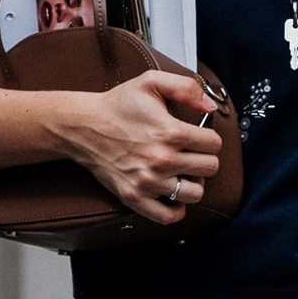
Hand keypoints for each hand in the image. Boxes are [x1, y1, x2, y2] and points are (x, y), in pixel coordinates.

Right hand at [59, 69, 223, 225]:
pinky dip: (176, 208)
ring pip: (195, 193)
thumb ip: (187, 88)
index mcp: (171, 132)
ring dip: (193, 182)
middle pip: (210, 168)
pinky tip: (172, 193)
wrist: (83, 126)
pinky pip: (169, 216)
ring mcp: (149, 181)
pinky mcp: (135, 197)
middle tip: (190, 152)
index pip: (214, 144)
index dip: (209, 137)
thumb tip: (210, 106)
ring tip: (181, 171)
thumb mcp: (152, 82)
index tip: (198, 136)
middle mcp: (162, 160)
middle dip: (204, 158)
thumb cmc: (117, 105)